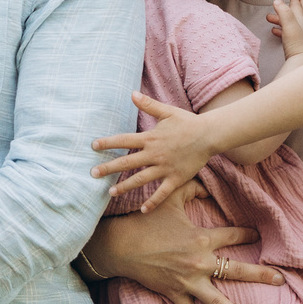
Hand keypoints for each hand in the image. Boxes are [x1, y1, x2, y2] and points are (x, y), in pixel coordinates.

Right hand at [87, 203, 274, 303]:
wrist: (121, 244)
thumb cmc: (145, 220)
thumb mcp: (171, 198)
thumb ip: (192, 187)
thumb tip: (208, 184)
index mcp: (202, 238)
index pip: (234, 236)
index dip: (248, 235)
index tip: (258, 236)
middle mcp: (199, 262)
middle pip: (236, 270)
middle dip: (261, 275)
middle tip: (280, 281)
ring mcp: (188, 281)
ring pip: (217, 302)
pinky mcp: (174, 293)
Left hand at [91, 94, 218, 205]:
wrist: (209, 135)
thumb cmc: (187, 122)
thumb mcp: (167, 111)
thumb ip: (148, 105)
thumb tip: (131, 93)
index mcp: (150, 138)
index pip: (124, 140)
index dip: (108, 143)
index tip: (93, 146)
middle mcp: (154, 154)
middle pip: (127, 162)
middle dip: (109, 168)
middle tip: (93, 174)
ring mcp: (165, 168)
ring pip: (140, 179)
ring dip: (124, 186)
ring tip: (110, 193)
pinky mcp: (176, 178)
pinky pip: (162, 192)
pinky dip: (153, 201)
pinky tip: (143, 210)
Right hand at [269, 0, 302, 62]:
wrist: (300, 62)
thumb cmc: (297, 44)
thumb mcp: (289, 25)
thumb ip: (283, 12)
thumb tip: (277, 0)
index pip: (302, 6)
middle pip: (299, 13)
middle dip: (294, 5)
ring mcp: (299, 36)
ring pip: (291, 23)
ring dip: (281, 18)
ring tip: (270, 17)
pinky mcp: (295, 45)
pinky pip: (287, 34)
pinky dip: (280, 30)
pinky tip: (274, 31)